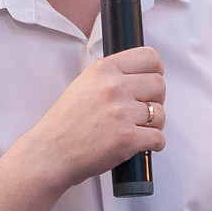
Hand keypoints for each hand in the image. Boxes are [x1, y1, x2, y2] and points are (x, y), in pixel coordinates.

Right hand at [12, 48, 165, 191]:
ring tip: (137, 130)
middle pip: (159, 84)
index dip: (156, 71)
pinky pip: (159, 138)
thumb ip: (112, 77)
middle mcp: (114, 87)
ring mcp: (121, 112)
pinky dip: (154, 144)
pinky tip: (139, 145)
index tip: (152, 83)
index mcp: (103, 70)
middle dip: (156, 99)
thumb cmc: (66, 124)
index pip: (149, 57)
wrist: (51, 153)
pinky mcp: (128, 138)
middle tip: (142, 111)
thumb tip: (141, 75)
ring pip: (161, 113)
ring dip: (154, 124)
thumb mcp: (84, 85)